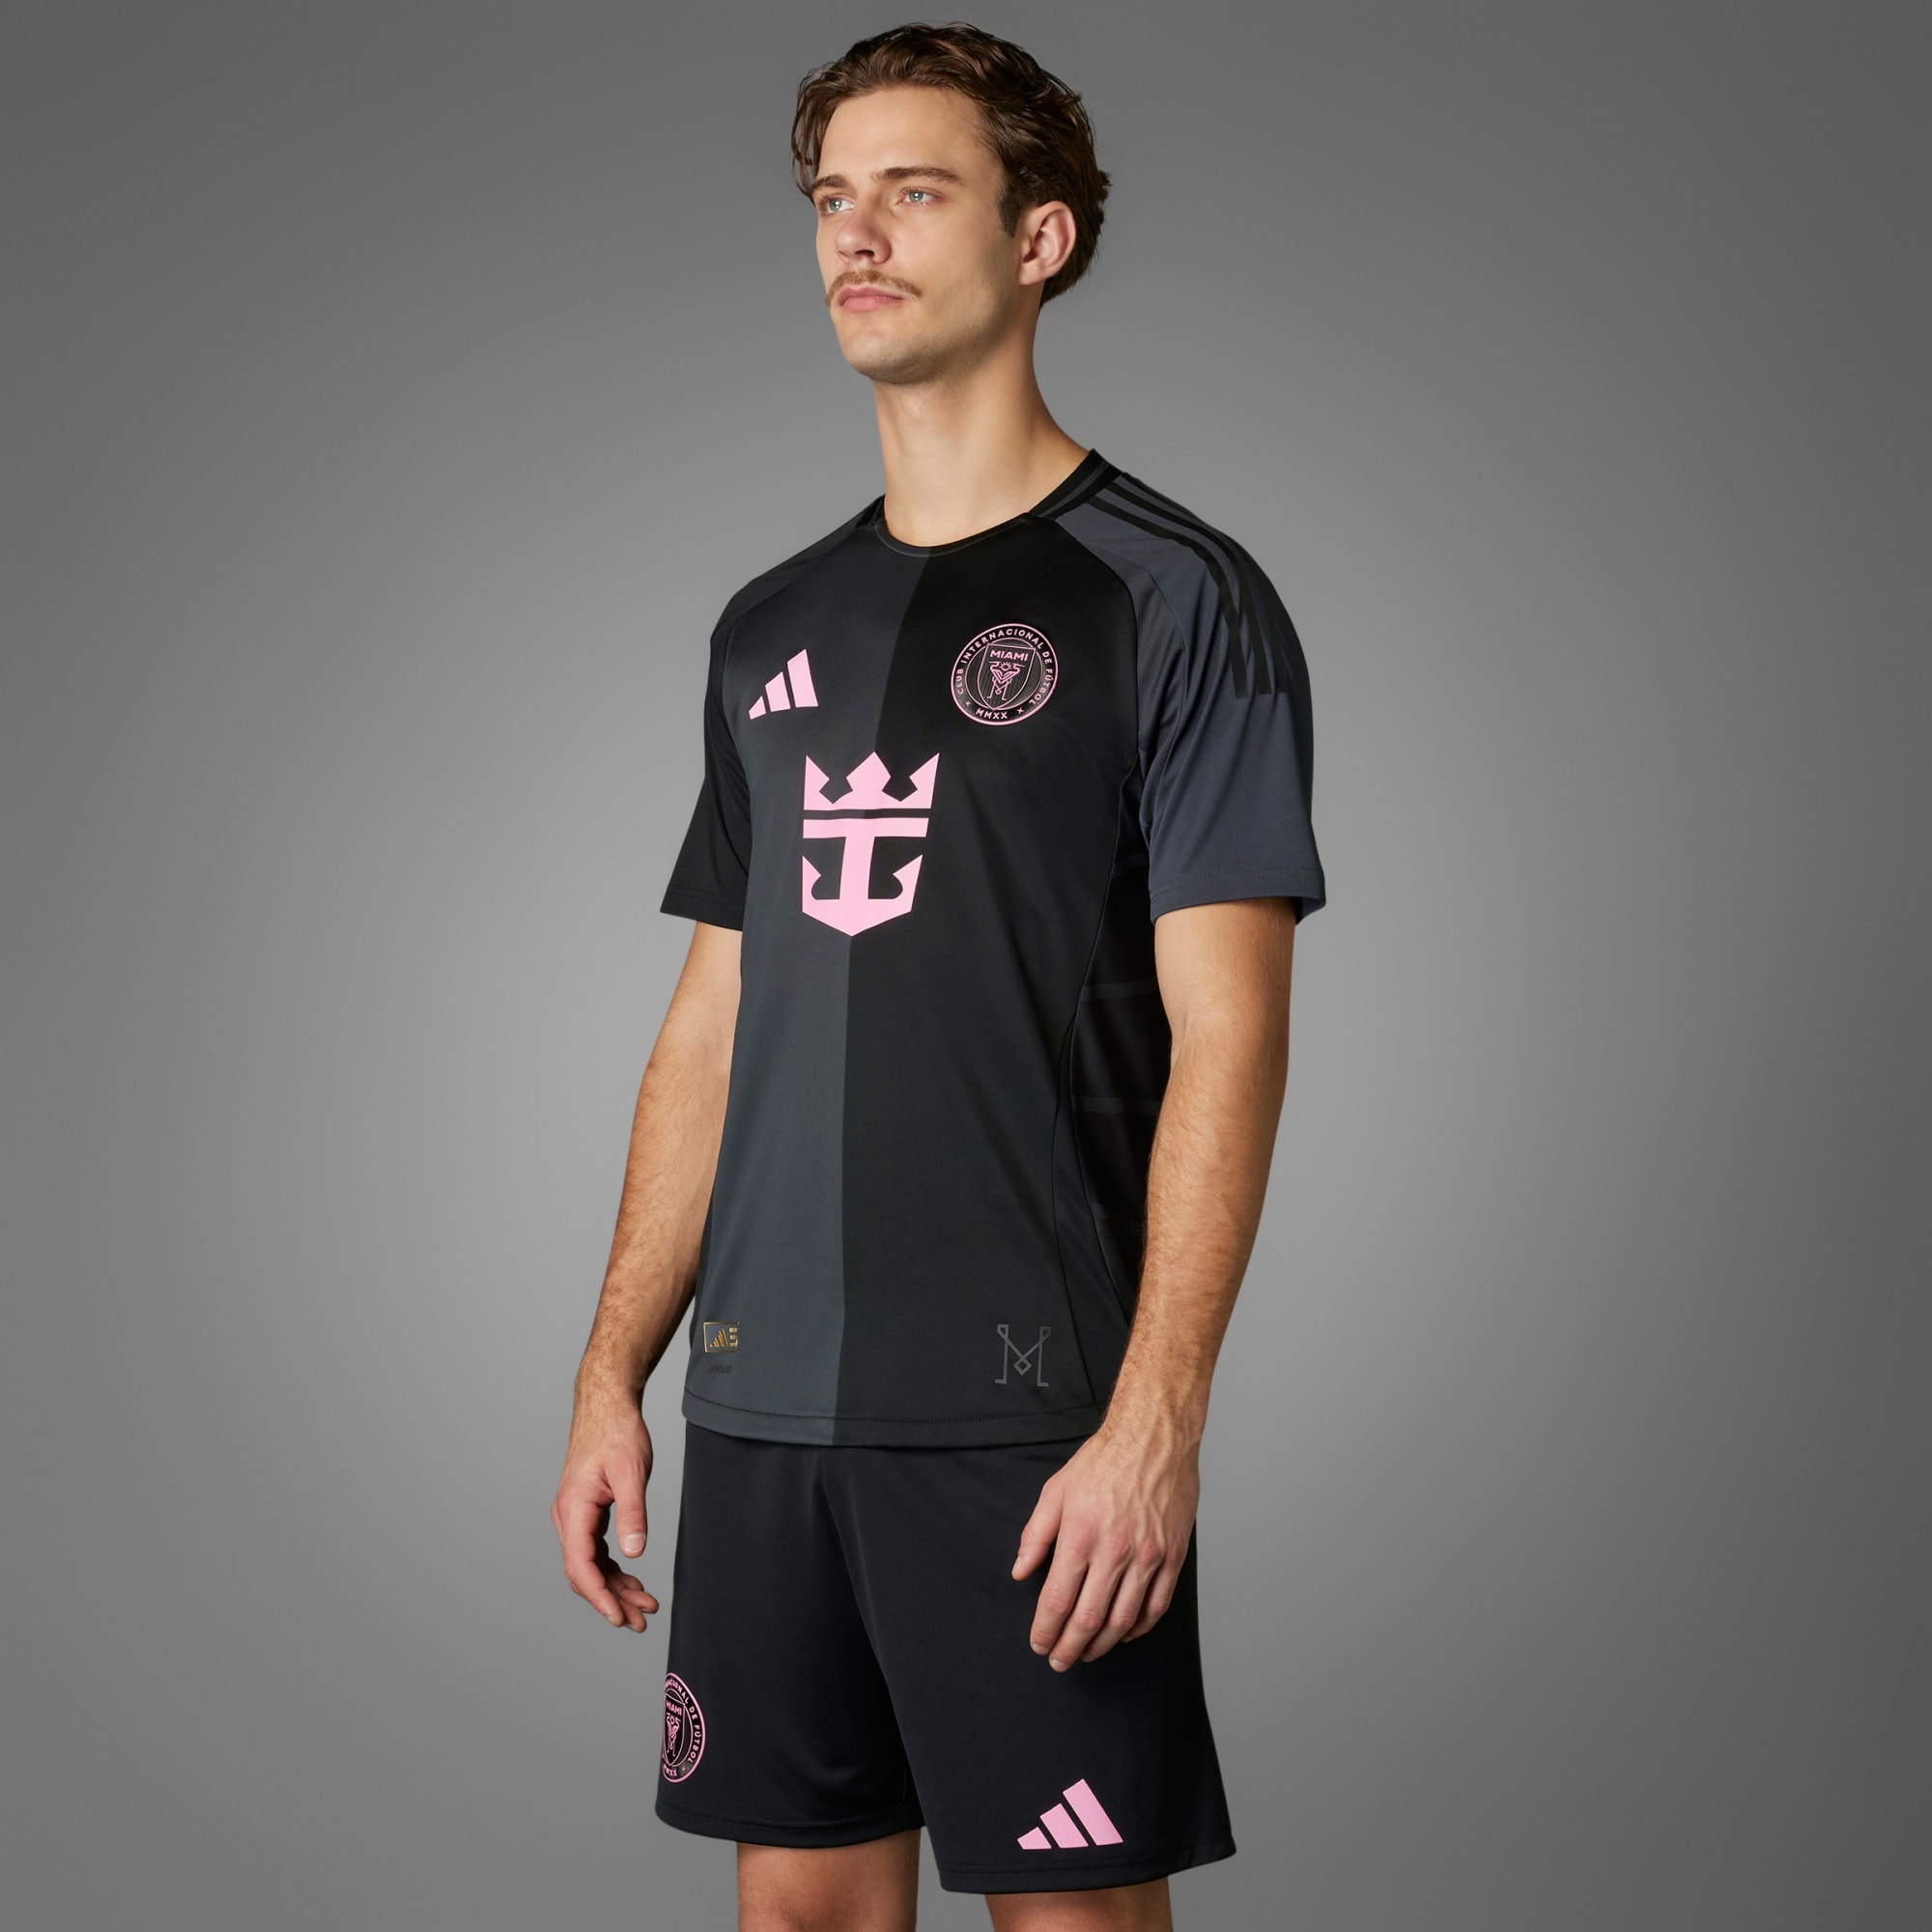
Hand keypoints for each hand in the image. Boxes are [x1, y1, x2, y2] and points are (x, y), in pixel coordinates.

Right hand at [551, 1392, 658, 1630]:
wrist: (607, 1405)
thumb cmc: (617, 1433)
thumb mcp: (631, 1472)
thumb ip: (632, 1514)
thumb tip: (634, 1554)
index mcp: (574, 1509)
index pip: (580, 1566)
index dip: (599, 1596)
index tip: (618, 1618)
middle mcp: (568, 1517)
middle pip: (585, 1572)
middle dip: (612, 1599)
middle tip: (642, 1620)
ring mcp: (575, 1516)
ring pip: (590, 1564)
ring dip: (615, 1587)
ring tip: (644, 1606)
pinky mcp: (586, 1513)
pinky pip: (595, 1551)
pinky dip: (613, 1569)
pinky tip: (633, 1581)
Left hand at [1012, 1417, 1199, 1669]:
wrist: (1154, 1437)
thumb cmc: (1104, 1460)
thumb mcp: (1055, 1490)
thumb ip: (1035, 1535)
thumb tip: (1020, 1572)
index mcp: (1081, 1535)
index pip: (1058, 1600)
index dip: (1045, 1630)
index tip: (1038, 1644)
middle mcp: (1115, 1551)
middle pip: (1089, 1619)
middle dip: (1069, 1648)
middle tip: (1059, 1661)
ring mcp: (1148, 1556)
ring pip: (1123, 1620)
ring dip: (1102, 1645)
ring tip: (1087, 1653)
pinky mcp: (1172, 1556)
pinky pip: (1157, 1606)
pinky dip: (1139, 1628)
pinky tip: (1124, 1633)